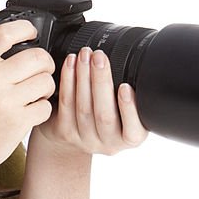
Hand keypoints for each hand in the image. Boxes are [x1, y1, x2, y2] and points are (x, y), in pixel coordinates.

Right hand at [0, 20, 55, 180]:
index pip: (4, 33)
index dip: (24, 28)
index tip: (31, 33)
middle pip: (36, 57)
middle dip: (44, 62)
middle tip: (40, 69)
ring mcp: (5, 102)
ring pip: (45, 82)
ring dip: (45, 86)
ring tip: (34, 93)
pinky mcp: (17, 123)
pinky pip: (45, 107)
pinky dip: (42, 109)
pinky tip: (29, 112)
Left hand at [32, 47, 147, 157]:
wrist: (76, 137)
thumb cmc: (107, 115)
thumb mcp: (125, 113)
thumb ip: (128, 96)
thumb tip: (131, 62)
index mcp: (130, 138)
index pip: (133, 130)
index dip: (129, 109)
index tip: (125, 86)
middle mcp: (108, 143)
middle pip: (104, 114)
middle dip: (101, 81)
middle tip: (99, 57)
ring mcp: (85, 140)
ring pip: (83, 108)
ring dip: (83, 77)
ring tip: (84, 55)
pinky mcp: (65, 132)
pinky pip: (66, 104)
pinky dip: (68, 81)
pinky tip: (70, 64)